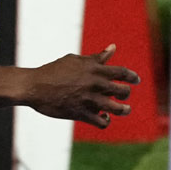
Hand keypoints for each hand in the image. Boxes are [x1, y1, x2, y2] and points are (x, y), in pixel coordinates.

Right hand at [24, 45, 139, 127]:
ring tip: (124, 110)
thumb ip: (96, 58)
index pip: (121, 72)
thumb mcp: (75, 60)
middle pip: (122, 91)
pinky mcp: (80, 113)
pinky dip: (106, 121)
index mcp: (94, 69)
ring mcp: (88, 99)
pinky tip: (104, 118)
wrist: (34, 86)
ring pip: (116, 108)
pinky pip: (101, 121)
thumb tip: (113, 48)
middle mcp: (94, 84)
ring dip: (123, 110)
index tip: (136, 80)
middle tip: (124, 96)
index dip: (132, 77)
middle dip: (126, 94)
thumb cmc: (54, 70)